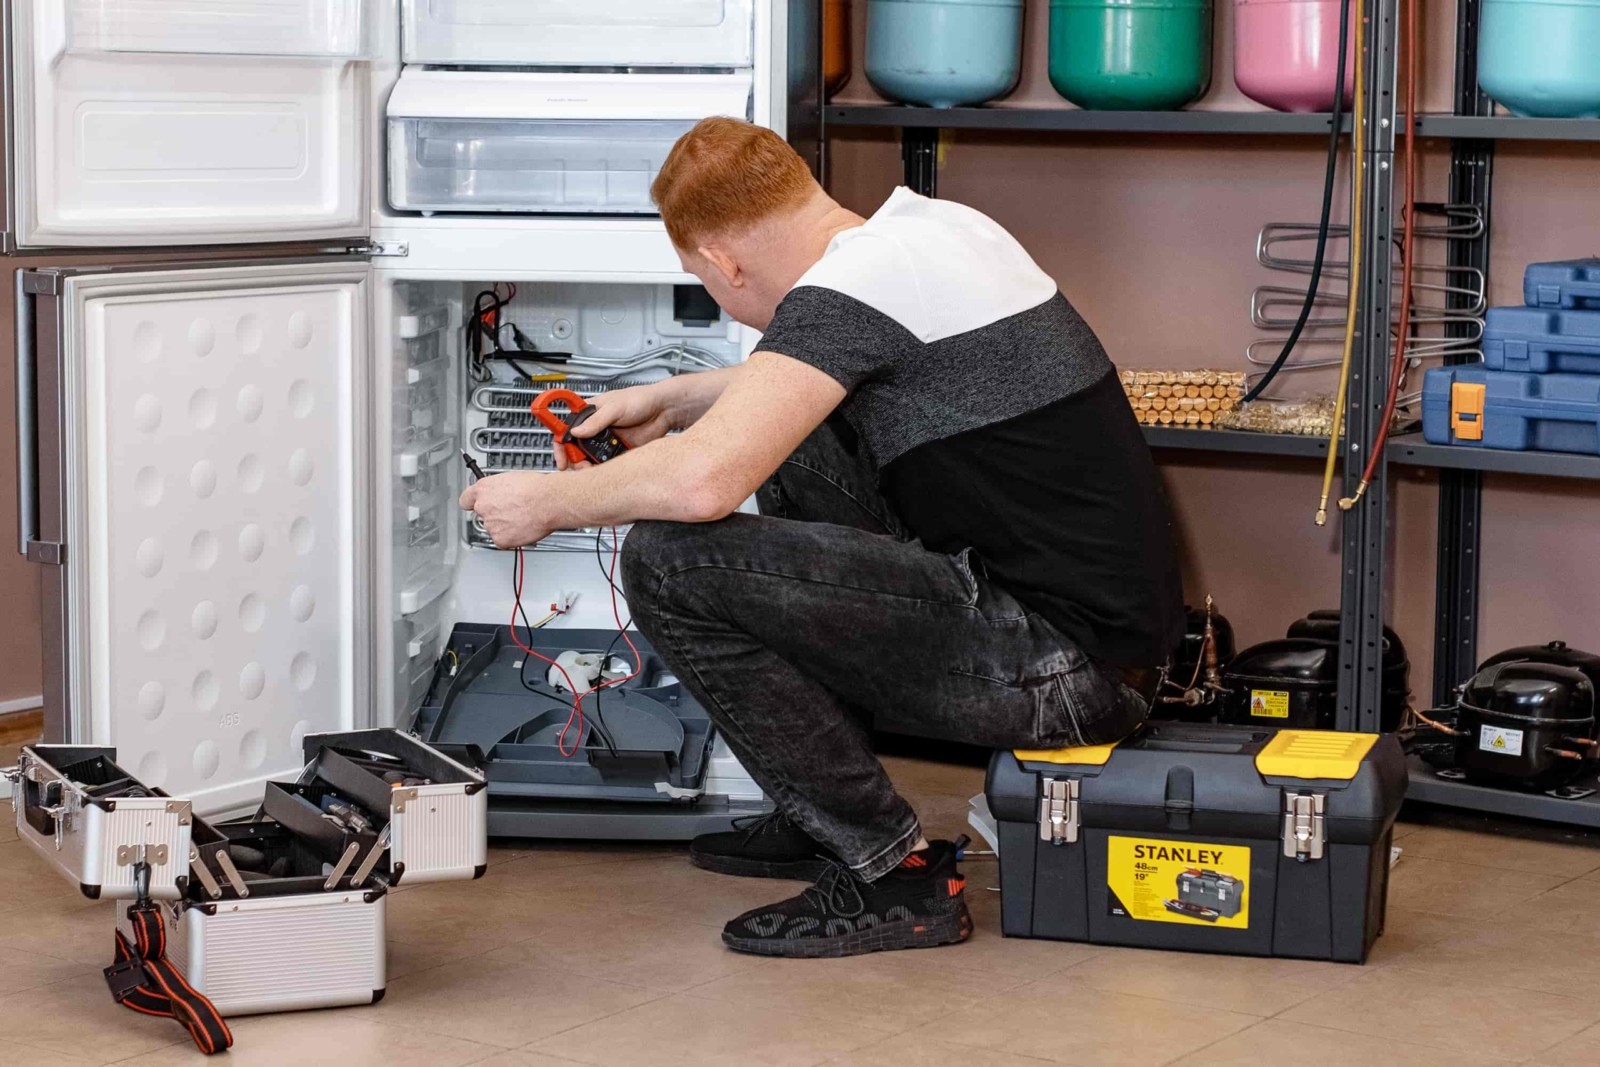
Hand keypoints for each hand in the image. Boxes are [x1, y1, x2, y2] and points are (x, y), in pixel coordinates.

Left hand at [458, 473, 561, 547]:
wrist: (549, 501)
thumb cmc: (536, 488)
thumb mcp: (511, 479)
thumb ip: (498, 489)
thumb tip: (500, 493)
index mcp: (483, 489)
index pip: (466, 500)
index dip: (473, 503)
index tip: (478, 504)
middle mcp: (483, 507)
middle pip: (482, 515)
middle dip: (494, 515)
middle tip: (510, 512)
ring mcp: (490, 524)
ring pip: (493, 528)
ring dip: (504, 526)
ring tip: (521, 518)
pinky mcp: (500, 539)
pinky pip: (502, 541)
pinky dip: (512, 537)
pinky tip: (522, 528)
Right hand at [553, 382, 678, 469]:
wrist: (663, 410)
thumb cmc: (640, 399)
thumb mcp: (614, 407)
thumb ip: (596, 421)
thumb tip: (576, 432)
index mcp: (589, 413)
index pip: (566, 429)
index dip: (560, 443)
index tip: (561, 456)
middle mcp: (595, 428)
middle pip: (575, 448)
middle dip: (574, 459)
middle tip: (580, 466)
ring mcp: (606, 441)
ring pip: (589, 459)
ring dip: (588, 467)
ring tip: (592, 470)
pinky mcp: (618, 451)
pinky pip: (606, 464)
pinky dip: (603, 470)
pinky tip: (605, 472)